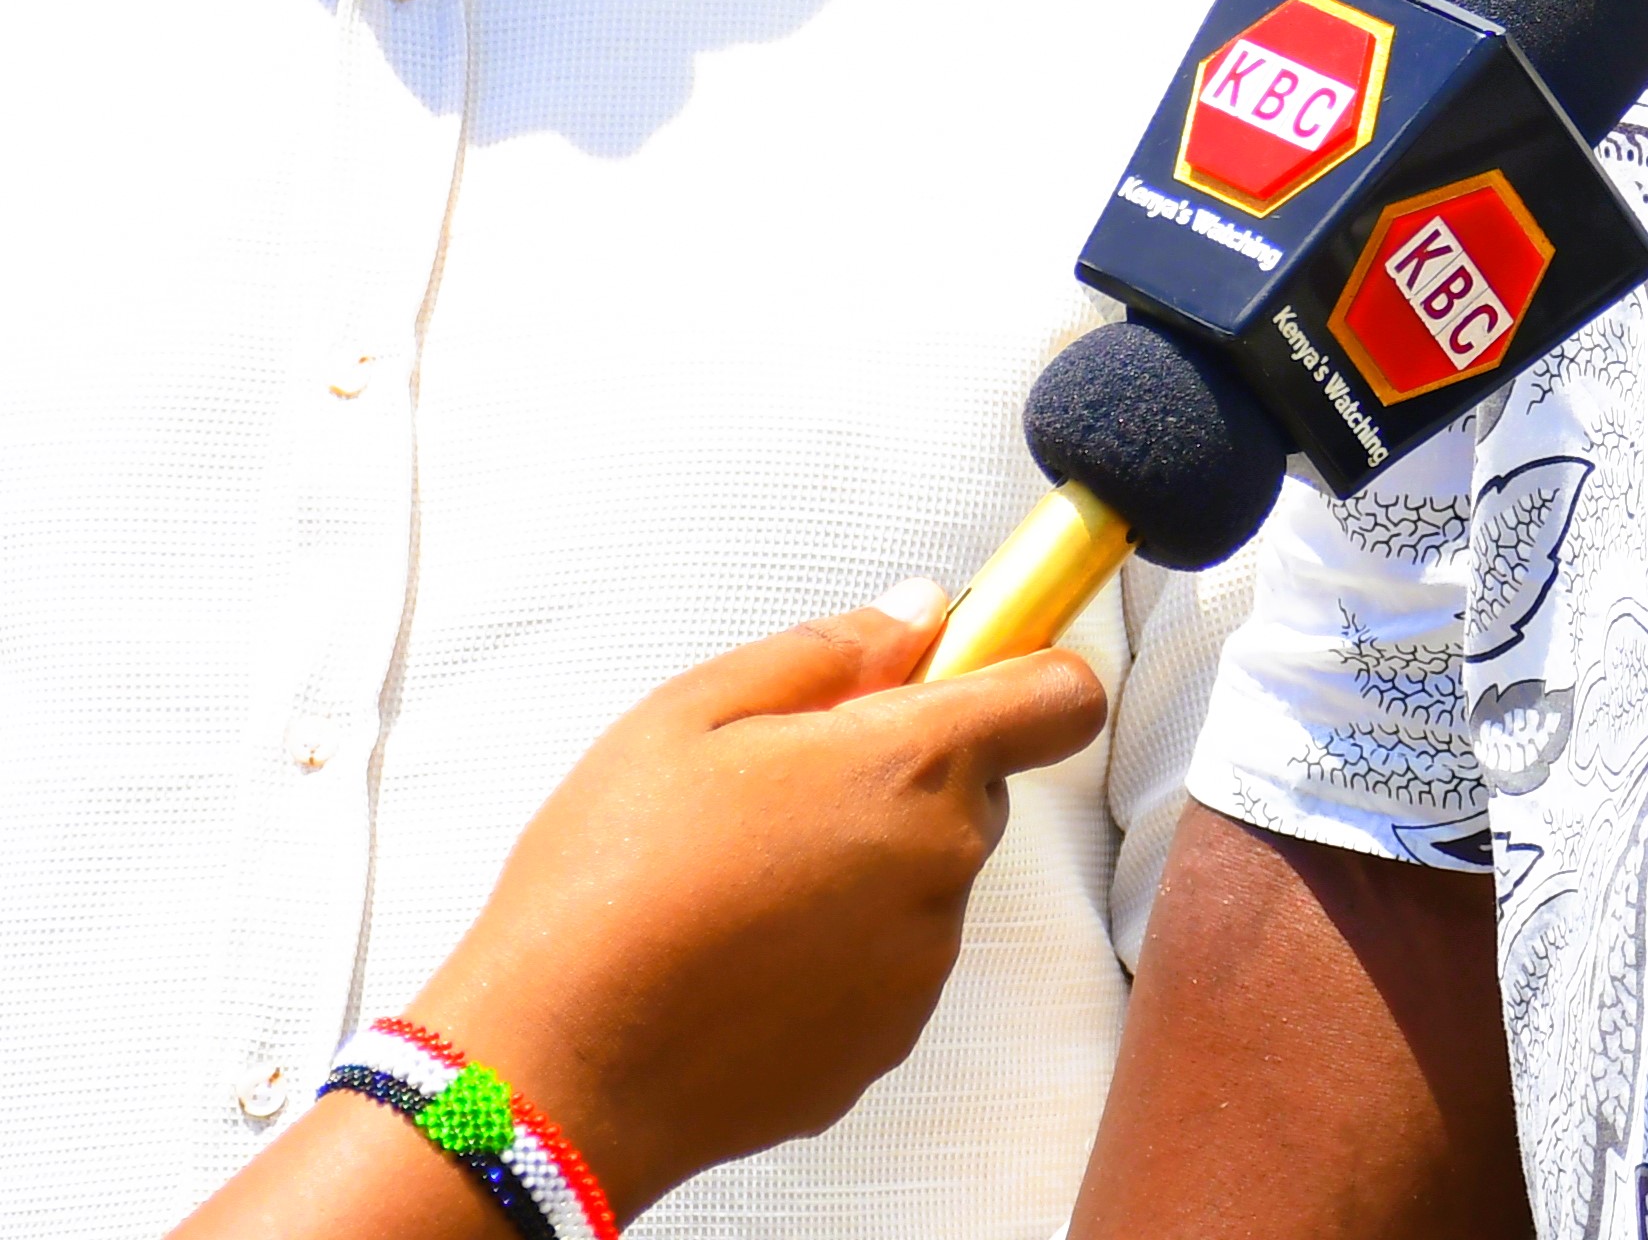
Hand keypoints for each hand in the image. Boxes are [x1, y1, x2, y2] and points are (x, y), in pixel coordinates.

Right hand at [396, 593, 1105, 1222]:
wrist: (554, 1070)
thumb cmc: (605, 884)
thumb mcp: (688, 717)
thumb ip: (826, 650)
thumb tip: (920, 611)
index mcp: (910, 769)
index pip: (1060, 697)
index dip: (1028, 672)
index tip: (968, 673)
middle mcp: (941, 866)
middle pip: (975, 789)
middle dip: (903, 775)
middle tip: (782, 789)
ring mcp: (920, 964)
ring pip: (922, 880)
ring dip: (863, 869)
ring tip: (736, 888)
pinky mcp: (885, 1042)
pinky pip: (885, 967)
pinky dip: (834, 956)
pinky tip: (737, 961)